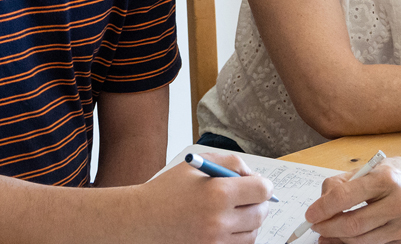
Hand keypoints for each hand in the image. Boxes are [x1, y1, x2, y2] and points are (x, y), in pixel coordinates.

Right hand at [131, 152, 272, 243]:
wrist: (138, 221)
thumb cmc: (167, 191)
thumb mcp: (197, 165)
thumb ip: (232, 163)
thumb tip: (255, 177)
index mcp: (218, 193)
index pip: (263, 190)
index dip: (263, 185)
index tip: (257, 185)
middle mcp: (219, 221)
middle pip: (261, 214)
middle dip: (259, 204)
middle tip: (250, 199)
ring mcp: (214, 242)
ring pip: (252, 234)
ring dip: (249, 222)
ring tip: (234, 212)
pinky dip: (238, 237)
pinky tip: (227, 227)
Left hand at [308, 156, 400, 243]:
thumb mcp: (375, 167)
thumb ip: (346, 182)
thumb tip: (322, 202)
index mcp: (388, 178)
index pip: (346, 196)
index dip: (323, 208)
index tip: (311, 214)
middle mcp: (399, 202)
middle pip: (352, 225)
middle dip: (327, 228)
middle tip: (316, 226)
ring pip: (361, 241)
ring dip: (338, 240)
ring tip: (327, 234)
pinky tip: (346, 240)